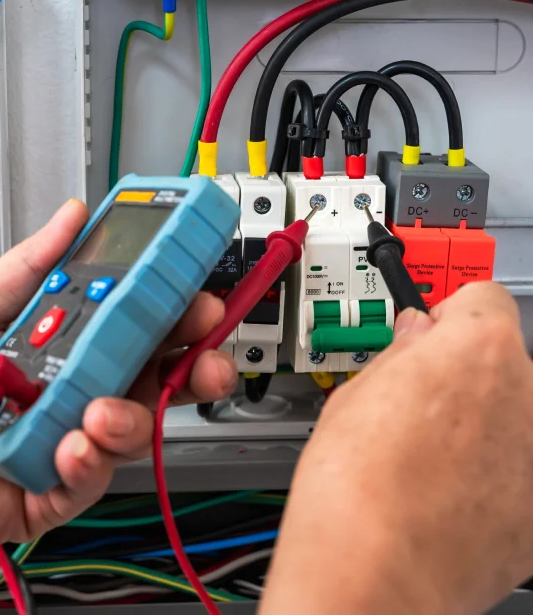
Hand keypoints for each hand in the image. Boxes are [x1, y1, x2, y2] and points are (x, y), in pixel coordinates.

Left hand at [0, 199, 236, 557]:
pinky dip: (87, 459)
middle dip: (197, 366)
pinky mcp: (56, 486)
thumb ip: (33, 264)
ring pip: (136, 428)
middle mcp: (81, 388)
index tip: (199, 294)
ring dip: (128, 417)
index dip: (178, 310)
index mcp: (71, 342)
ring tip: (95, 410)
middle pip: (161, 377)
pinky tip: (67, 445)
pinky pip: (93, 475)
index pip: (143, 323)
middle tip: (203, 355)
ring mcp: (72, 437)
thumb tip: (74, 217)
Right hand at [261, 283, 532, 614]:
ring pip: (513, 417)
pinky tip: (446, 493)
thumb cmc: (354, 485)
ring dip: (482, 425)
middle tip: (417, 406)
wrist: (371, 572)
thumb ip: (401, 352)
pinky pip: (519, 470)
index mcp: (480, 348)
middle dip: (464, 373)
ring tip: (428, 458)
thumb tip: (415, 336)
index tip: (432, 336)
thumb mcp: (358, 391)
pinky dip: (493, 476)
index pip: (482, 298)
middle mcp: (528, 395)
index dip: (448, 316)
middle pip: (500, 359)